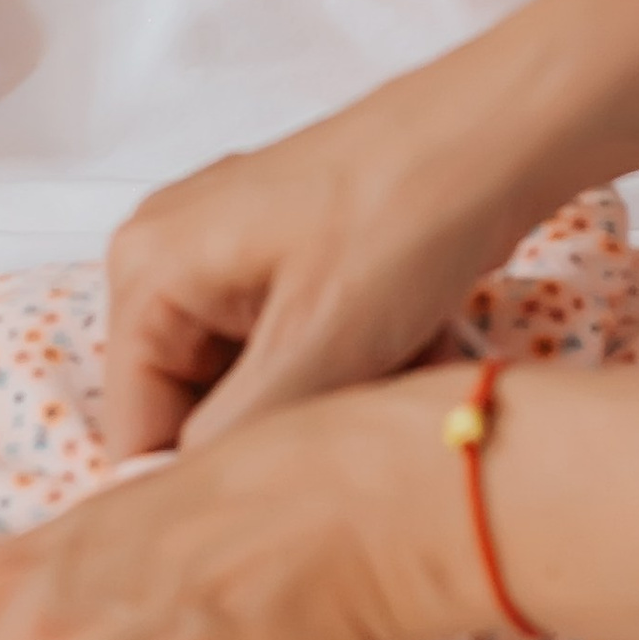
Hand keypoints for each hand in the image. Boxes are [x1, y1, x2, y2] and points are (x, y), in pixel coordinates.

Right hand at [101, 60, 547, 459]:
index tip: (298, 481)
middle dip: (289, 423)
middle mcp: (165, 256)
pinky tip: (417, 338)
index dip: (212, 479)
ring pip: (257, 382)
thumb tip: (177, 510)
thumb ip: (230, 439)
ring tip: (405, 363)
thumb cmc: (407, 219)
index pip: (136, 432)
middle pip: (197, 407)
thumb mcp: (318, 349)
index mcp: (145, 270)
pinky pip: (293, 344)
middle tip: (369, 405)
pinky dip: (352, 360)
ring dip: (331, 395)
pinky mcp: (281, 252)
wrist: (502, 129)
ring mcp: (224, 249)